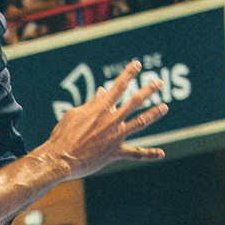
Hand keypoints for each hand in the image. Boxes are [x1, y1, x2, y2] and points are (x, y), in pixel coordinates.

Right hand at [44, 60, 165, 179]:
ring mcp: (116, 136)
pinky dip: (149, 154)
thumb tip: (103, 91)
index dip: (129, 73)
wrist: (61, 159)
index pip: (119, 85)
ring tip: (164, 107)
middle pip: (135, 101)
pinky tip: (161, 154)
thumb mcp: (75, 114)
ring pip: (140, 122)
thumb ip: (92, 103)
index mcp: (101, 108)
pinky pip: (135, 153)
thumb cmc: (63, 135)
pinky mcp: (115, 152)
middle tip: (159, 84)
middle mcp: (112, 120)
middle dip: (148, 90)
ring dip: (154, 113)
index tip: (137, 65)